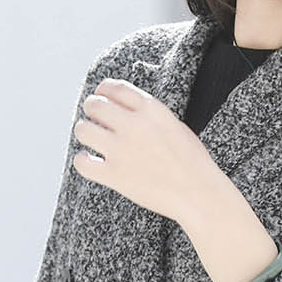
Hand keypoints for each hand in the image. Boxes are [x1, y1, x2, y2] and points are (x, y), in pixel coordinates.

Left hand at [72, 79, 218, 222]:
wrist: (199, 194)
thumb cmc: (192, 163)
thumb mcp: (175, 126)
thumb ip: (150, 115)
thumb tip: (127, 110)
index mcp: (151, 109)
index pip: (114, 88)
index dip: (103, 91)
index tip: (101, 96)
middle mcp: (133, 125)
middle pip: (94, 105)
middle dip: (91, 109)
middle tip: (94, 119)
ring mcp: (121, 150)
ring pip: (83, 130)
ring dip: (84, 132)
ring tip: (91, 139)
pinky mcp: (114, 175)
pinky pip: (82, 163)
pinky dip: (82, 161)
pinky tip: (89, 162)